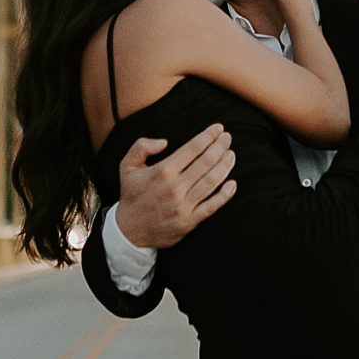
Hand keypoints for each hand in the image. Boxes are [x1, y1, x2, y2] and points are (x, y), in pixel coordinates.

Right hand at [115, 125, 234, 249]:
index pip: (192, 149)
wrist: (129, 231)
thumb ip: (141, 146)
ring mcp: (183, 206)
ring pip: (211, 182)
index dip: (208, 136)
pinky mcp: (189, 222)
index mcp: (162, 171)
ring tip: (231, 155)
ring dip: (224, 166)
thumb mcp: (127, 166)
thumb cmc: (132, 195)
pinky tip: (232, 184)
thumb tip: (165, 142)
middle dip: (220, 147)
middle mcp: (175, 187)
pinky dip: (224, 195)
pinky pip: (211, 207)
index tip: (218, 128)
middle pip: (206, 162)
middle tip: (227, 137)